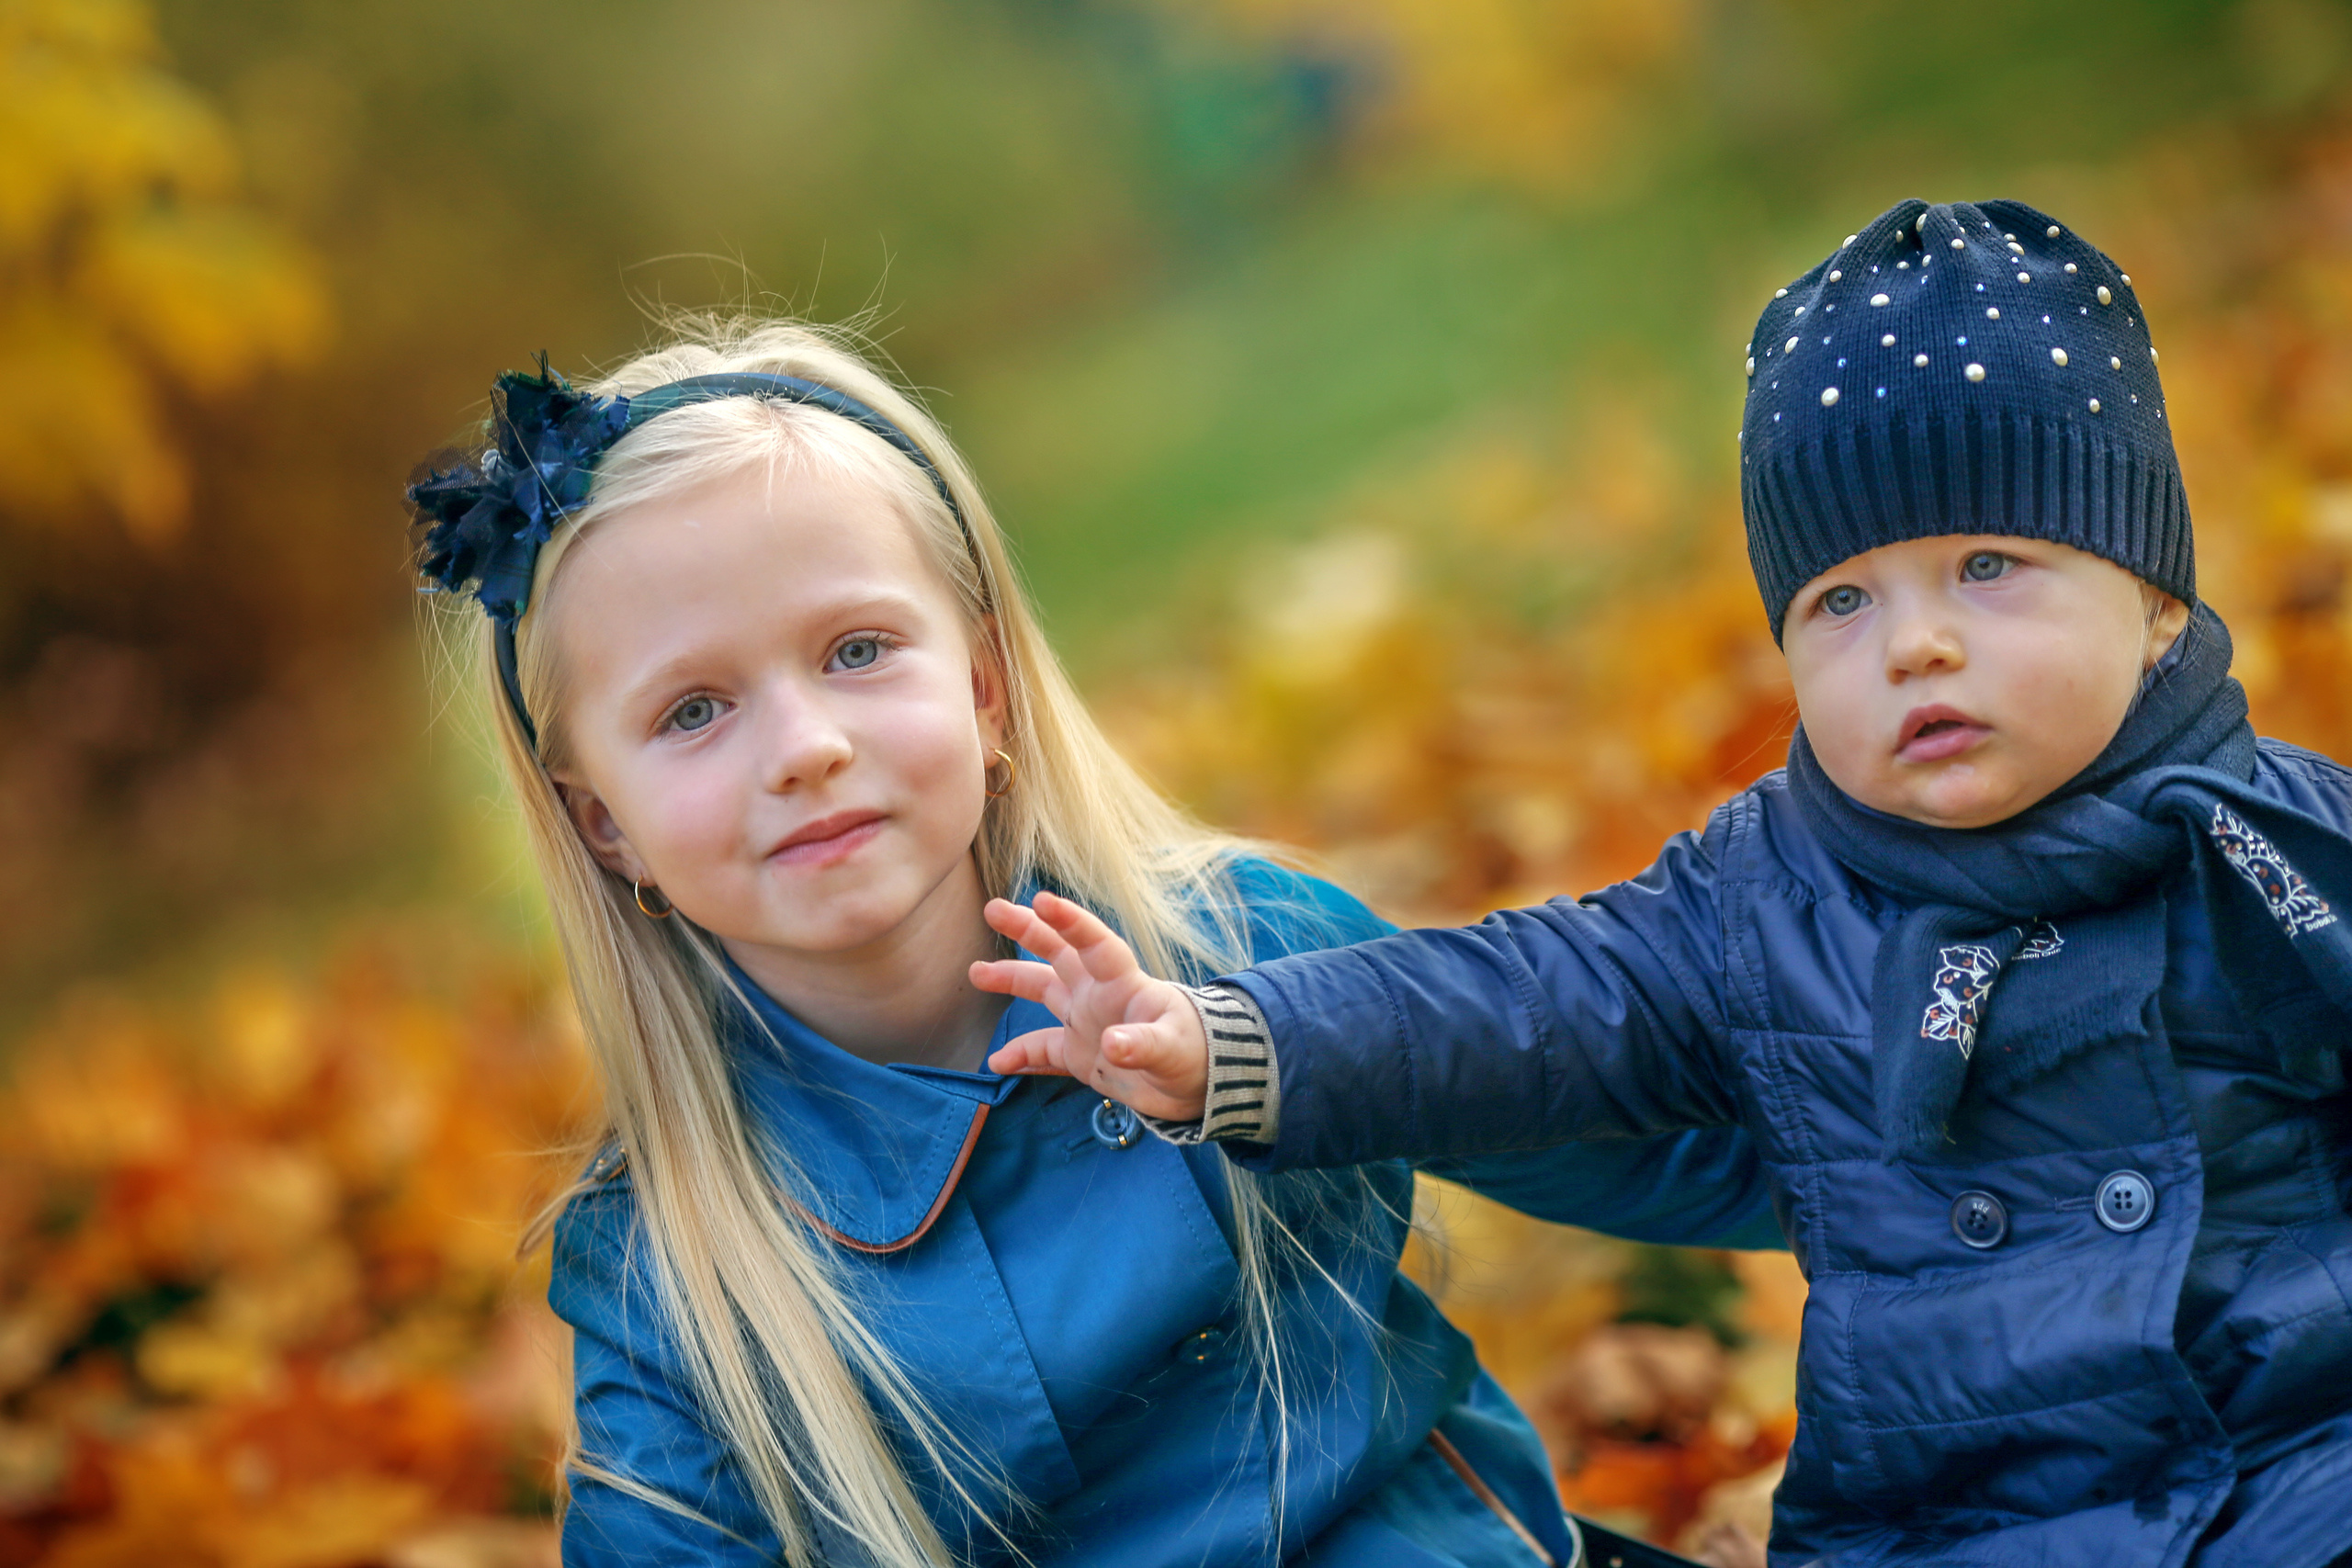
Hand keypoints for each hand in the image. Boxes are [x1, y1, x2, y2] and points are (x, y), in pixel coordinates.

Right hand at [968, 891, 1208, 1120]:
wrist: (1197, 1083)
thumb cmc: (1193, 1053)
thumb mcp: (1172, 1049)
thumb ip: (1143, 1045)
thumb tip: (1111, 1046)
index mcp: (1123, 982)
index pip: (1093, 942)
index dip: (1068, 920)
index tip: (1040, 900)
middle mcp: (1098, 994)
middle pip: (1058, 952)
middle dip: (1027, 930)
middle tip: (993, 910)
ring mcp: (1086, 1021)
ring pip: (1043, 991)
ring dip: (1011, 980)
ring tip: (976, 972)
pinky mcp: (1080, 1054)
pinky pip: (1043, 1050)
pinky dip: (1021, 1056)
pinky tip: (998, 1063)